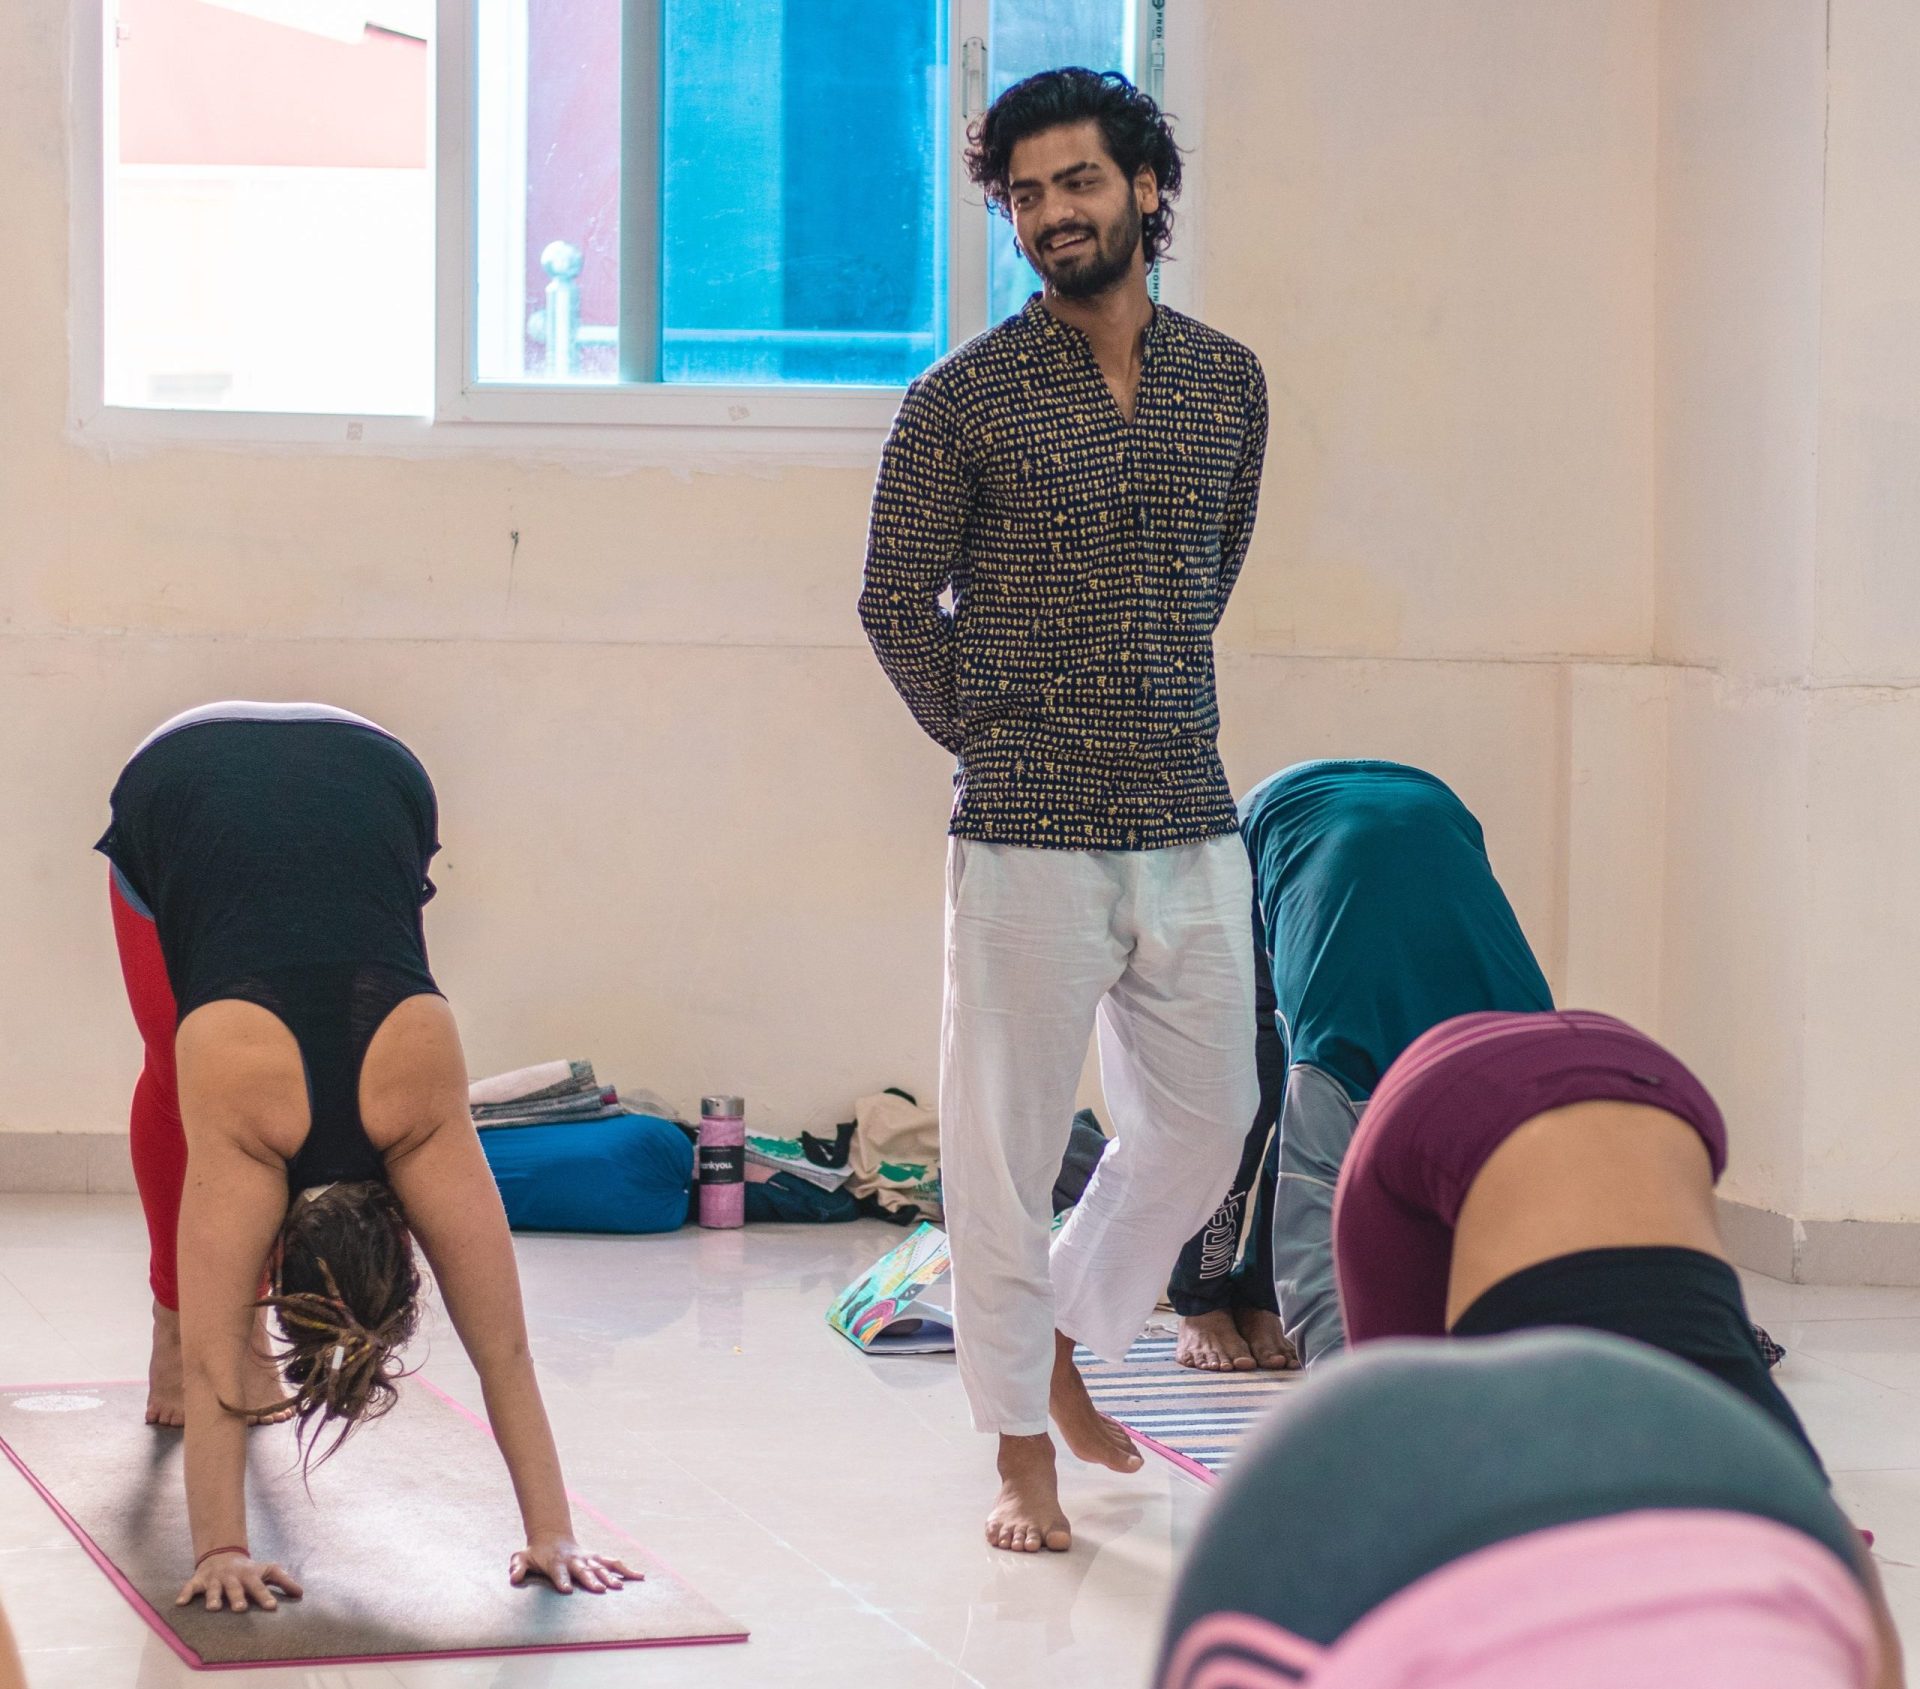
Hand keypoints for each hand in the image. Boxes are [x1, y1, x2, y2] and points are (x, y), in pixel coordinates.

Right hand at [175, 1553, 302, 1612]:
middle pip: (235, 1588)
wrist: (223, 1555)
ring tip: (213, 1608)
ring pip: (213, 1589)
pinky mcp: (199, 1580)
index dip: (265, 1596)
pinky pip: (190, 1587)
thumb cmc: (248, 1569)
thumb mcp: (267, 1571)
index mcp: (249, 1575)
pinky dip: (185, 1593)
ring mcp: (215, 1578)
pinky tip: (180, 1603)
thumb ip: (283, 1581)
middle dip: (237, 1598)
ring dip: (213, 1597)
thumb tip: (301, 1594)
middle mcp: (232, 1577)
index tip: (272, 1607)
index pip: (259, 1587)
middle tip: (240, 1609)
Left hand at [509, 1536, 638, 1593]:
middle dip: (591, 1580)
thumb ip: (517, 1566)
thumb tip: (513, 1577)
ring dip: (610, 1576)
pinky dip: (626, 1570)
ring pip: (601, 1567)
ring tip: (620, 1588)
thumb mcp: (522, 1557)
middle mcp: (575, 1560)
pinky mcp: (597, 1559)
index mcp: (556, 1561)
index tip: (567, 1591)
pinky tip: (639, 1577)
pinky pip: (614, 1563)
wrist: (553, 1537)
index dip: (563, 1581)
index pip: (559, 1572)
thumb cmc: (536, 1553)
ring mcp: (588, 1559)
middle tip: (599, 1590)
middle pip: (583, 1570)